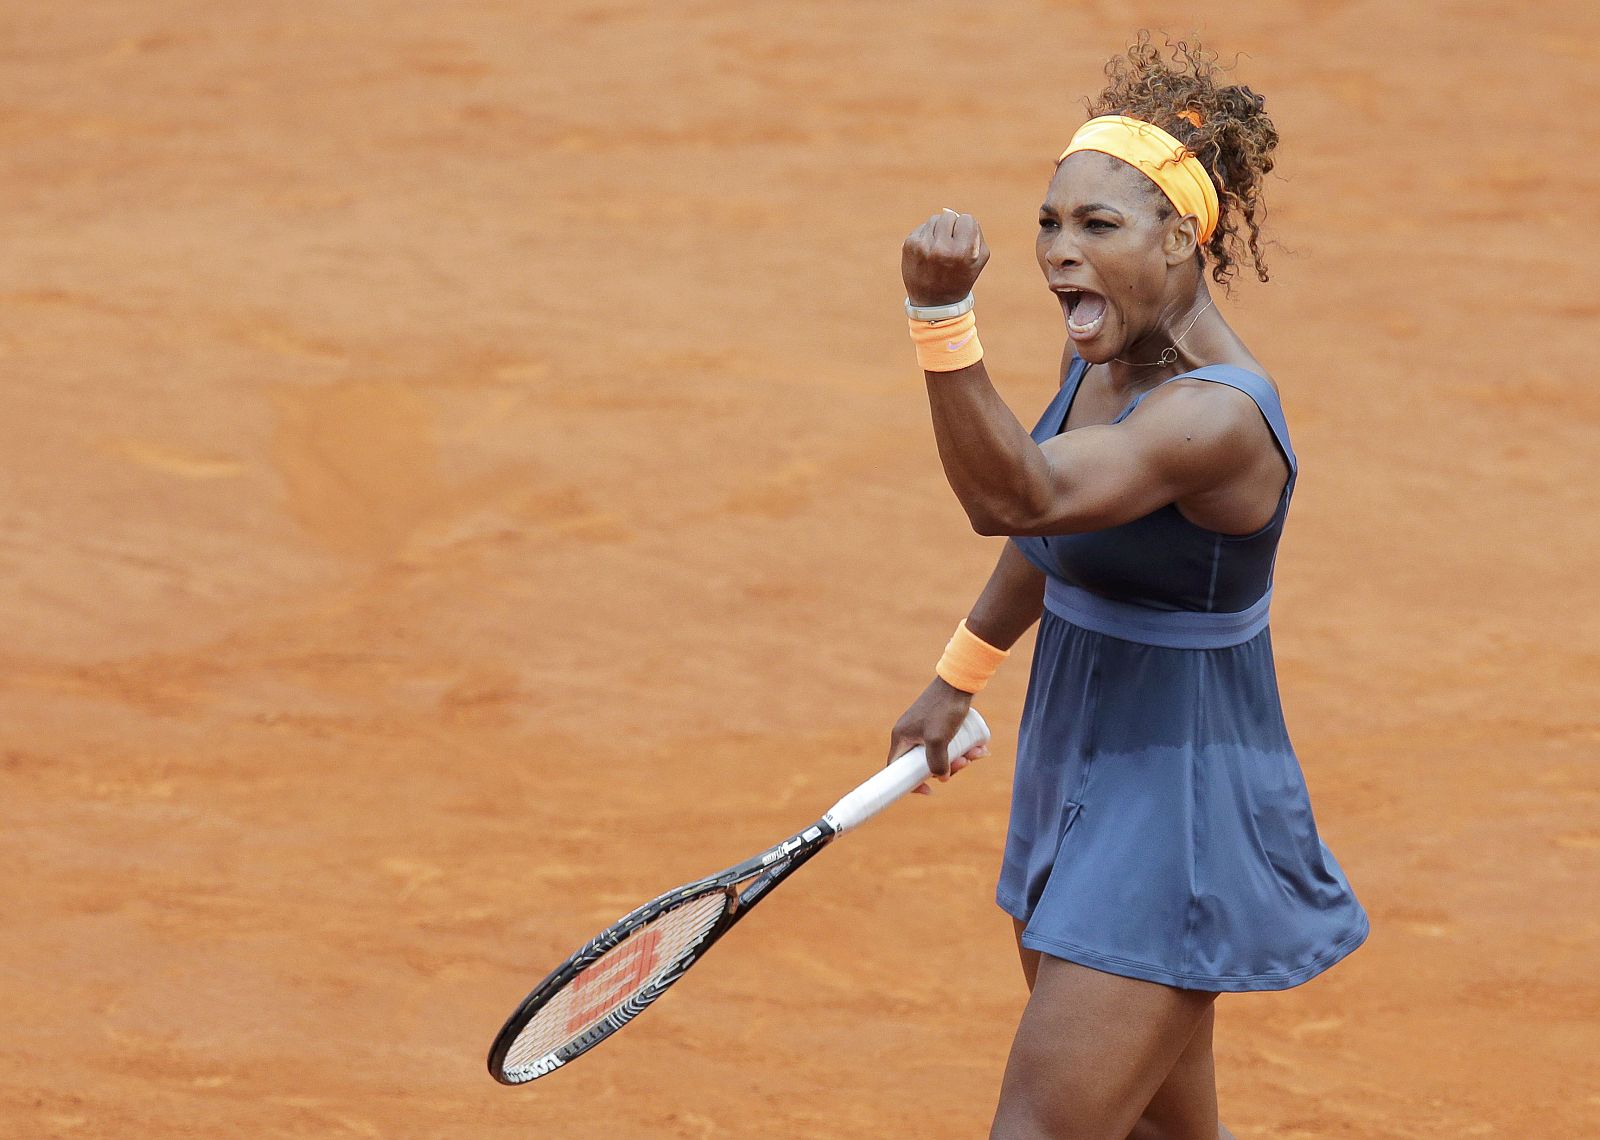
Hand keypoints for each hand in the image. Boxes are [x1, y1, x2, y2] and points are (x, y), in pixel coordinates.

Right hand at [886, 676, 989, 795]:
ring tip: (977, 753)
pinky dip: (962, 748)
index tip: (929, 790)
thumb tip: (942, 777)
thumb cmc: (944, 709)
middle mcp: (910, 734)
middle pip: (924, 763)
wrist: (959, 682)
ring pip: (940, 754)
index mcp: (901, 737)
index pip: (897, 768)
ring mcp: (924, 728)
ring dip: (959, 758)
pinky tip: (979, 748)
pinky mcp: (938, 723)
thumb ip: (937, 762)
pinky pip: (949, 743)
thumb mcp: (938, 739)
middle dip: (947, 768)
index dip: (910, 783)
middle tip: (963, 764)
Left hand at [902, 208, 989, 306]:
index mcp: (961, 252)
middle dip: (952, 228)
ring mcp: (923, 246)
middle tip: (950, 245)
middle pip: (949, 216)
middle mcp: (941, 248)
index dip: (966, 230)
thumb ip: (975, 233)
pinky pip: (923, 228)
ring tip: (939, 249)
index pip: (967, 219)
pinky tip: (928, 252)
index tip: (963, 242)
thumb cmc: (960, 278)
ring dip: (938, 231)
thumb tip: (954, 214)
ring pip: (935, 219)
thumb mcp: (978, 259)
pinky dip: (927, 236)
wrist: (933, 302)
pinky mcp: (909, 245)